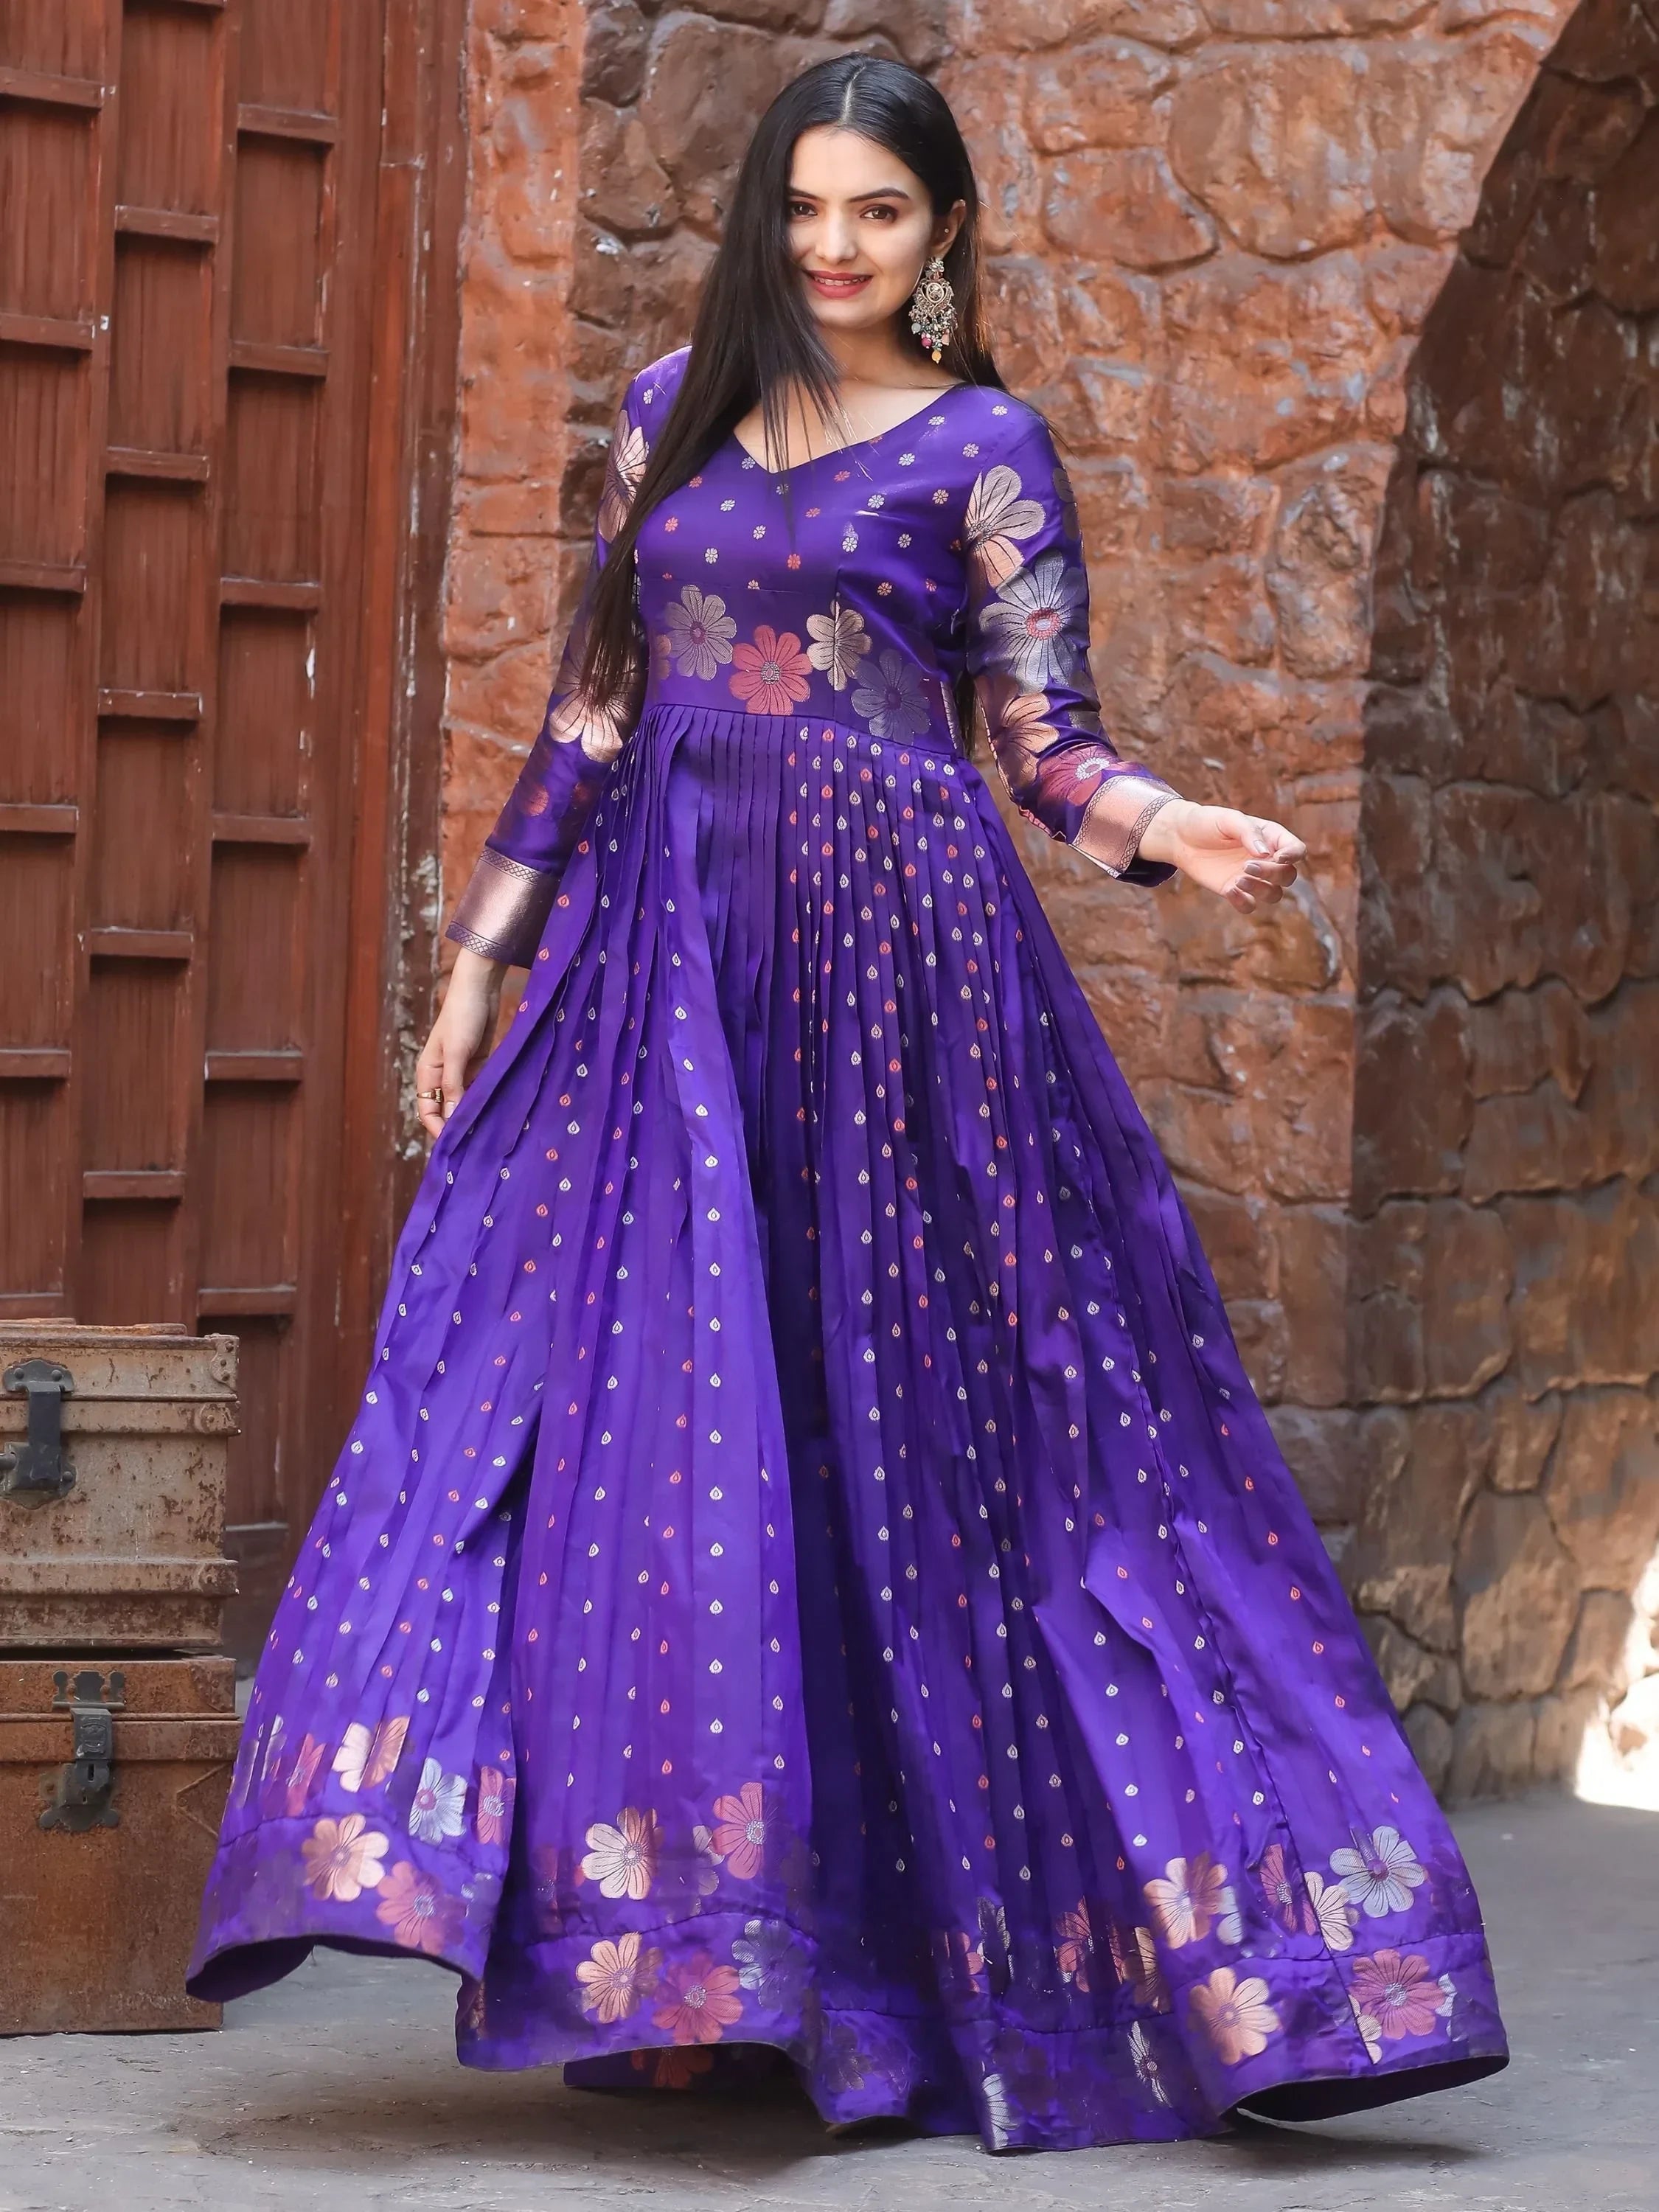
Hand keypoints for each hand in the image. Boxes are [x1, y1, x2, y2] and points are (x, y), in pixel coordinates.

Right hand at [413, 950, 505, 1139]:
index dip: (437, 1128)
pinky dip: (485, 1100)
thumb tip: (452, 1117)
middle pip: (446, 1109)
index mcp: (428, 1072)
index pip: (427, 1110)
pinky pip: (480, 1089)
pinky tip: (497, 1112)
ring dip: (473, 1114)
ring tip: (487, 1133)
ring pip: (464, 1101)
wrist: (480, 988)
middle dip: (456, 1125)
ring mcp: (461, 1070)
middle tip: (473, 1145)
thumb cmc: (462, 1016)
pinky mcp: (479, 1065)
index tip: (453, 1145)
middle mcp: (442, 1075)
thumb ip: (454, 1084)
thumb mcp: (457, 1052)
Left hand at [1136, 799, 1306, 913]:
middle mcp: (1266, 860)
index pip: (1296, 850)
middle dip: (1273, 874)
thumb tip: (1265, 854)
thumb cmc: (1208, 822)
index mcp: (1271, 838)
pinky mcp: (1234, 890)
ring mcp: (1252, 878)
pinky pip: (1249, 906)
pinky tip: (1230, 890)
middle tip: (1247, 866)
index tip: (1277, 857)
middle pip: (1288, 876)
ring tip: (1239, 880)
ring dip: (1261, 890)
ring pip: (1273, 894)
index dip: (1293, 856)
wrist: (1181, 837)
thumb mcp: (1229, 819)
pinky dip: (1243, 902)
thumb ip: (1249, 833)